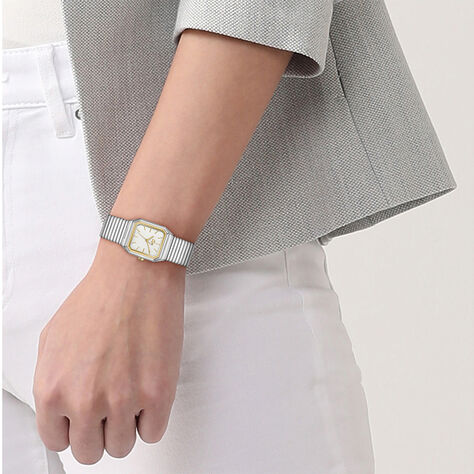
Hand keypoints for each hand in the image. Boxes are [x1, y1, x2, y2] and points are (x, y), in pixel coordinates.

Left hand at [32, 238, 185, 463]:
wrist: (137, 273)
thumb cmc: (100, 297)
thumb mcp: (53, 337)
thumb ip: (52, 379)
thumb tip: (61, 404)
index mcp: (53, 389)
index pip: (58, 441)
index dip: (74, 428)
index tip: (86, 420)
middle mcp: (84, 400)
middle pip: (90, 451)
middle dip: (100, 431)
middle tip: (110, 409)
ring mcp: (122, 399)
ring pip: (122, 446)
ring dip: (127, 426)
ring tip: (131, 397)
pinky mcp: (157, 393)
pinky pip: (153, 432)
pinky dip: (152, 418)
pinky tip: (149, 394)